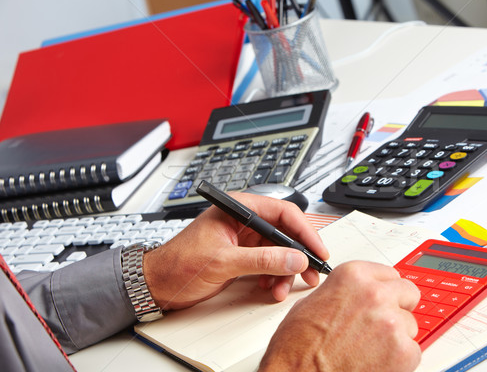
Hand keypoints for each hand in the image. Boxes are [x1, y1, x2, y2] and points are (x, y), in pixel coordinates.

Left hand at [143, 192, 328, 309]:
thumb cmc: (178, 263)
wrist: (157, 284)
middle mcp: (243, 221)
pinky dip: (274, 276)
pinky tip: (269, 287)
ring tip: (282, 289)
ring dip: (285, 271)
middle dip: (298, 255)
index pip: (283, 212)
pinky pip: (268, 262)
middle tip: (311, 273)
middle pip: (284, 232)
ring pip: (279, 250)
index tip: (317, 251)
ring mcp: (243, 239)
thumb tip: (295, 259)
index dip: (304, 232)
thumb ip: (262, 260)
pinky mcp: (242, 255)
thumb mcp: (223, 262)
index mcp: (238, 209)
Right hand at [259, 261, 421, 371]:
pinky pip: (413, 351)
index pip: (389, 274)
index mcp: (353, 276)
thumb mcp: (311, 303)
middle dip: (398, 307)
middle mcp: (374, 294)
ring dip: (396, 336)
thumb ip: (341, 293)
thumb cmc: (297, 348)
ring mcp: (391, 322)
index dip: (385, 289)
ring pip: (410, 325)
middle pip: (408, 293)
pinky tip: (374, 362)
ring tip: (369, 349)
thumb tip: (352, 296)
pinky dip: (399, 360)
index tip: (383, 297)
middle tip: (382, 324)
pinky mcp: (403, 352)